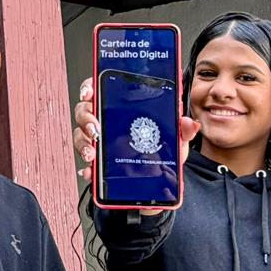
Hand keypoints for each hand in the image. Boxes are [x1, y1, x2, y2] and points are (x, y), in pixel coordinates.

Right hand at [72, 77, 199, 215]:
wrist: (157, 183)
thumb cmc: (163, 155)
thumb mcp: (175, 141)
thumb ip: (182, 130)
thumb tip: (189, 124)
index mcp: (123, 110)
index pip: (102, 90)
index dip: (91, 87)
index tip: (90, 92)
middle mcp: (107, 122)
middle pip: (85, 111)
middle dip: (86, 118)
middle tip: (95, 128)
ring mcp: (100, 142)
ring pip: (81, 135)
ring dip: (84, 143)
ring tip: (92, 153)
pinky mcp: (98, 163)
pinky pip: (86, 163)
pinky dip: (87, 168)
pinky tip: (91, 172)